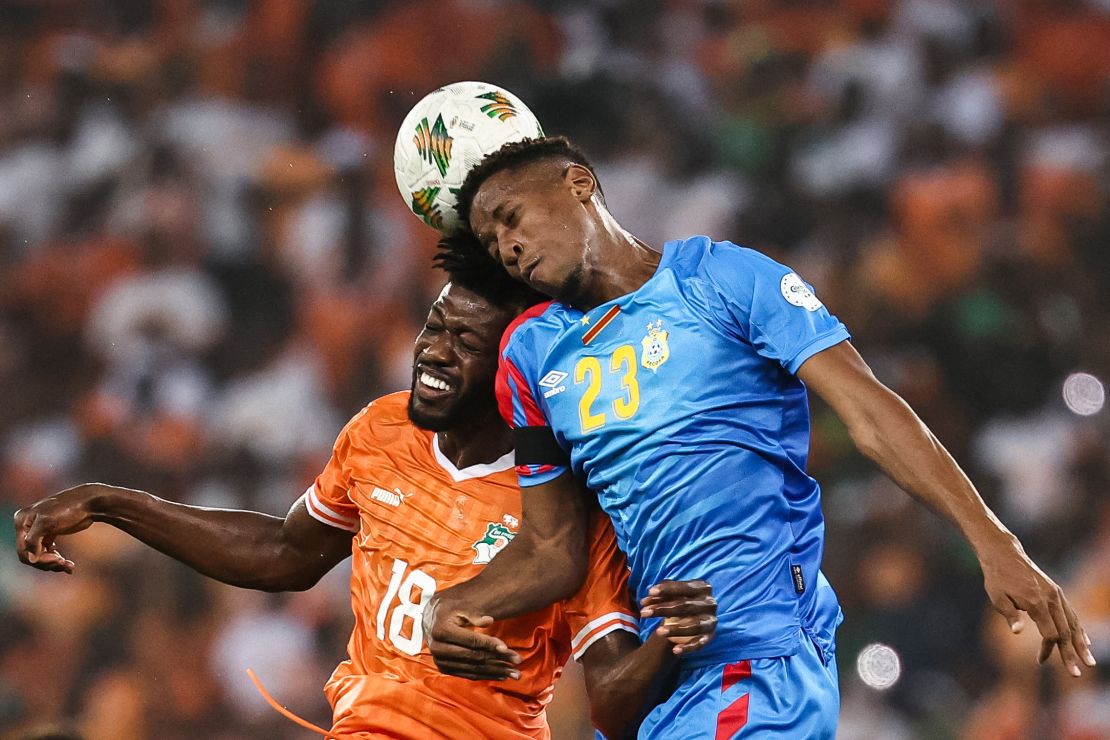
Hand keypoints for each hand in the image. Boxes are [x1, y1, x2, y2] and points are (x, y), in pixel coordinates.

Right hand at [14, 484, 102, 572]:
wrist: (90, 502)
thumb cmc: (69, 509)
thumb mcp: (47, 522)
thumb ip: (34, 540)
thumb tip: (31, 559)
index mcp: (22, 521)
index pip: (23, 550)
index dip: (38, 559)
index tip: (57, 560)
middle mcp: (27, 526)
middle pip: (31, 555)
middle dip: (47, 562)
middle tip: (64, 564)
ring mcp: (39, 531)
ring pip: (40, 556)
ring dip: (54, 564)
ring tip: (69, 566)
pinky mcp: (50, 534)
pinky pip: (48, 552)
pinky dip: (58, 560)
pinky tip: (69, 566)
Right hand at [422, 595, 521, 680]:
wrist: (430, 620)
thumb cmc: (449, 610)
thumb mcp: (460, 606)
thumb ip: (474, 614)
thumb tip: (489, 621)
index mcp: (441, 630)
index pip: (471, 641)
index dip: (490, 644)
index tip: (506, 648)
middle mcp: (439, 648)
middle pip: (475, 657)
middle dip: (498, 660)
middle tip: (517, 662)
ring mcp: (441, 660)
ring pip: (473, 668)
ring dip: (495, 671)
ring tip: (514, 673)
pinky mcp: (444, 668)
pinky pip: (467, 674)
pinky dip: (485, 675)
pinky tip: (500, 675)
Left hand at [639, 579, 717, 655]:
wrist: (695, 617)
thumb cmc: (680, 601)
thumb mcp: (673, 594)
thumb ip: (662, 593)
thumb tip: (649, 595)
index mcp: (703, 588)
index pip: (684, 588)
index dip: (667, 589)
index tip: (650, 592)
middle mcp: (710, 603)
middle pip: (686, 606)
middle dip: (663, 609)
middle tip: (644, 613)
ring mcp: (711, 621)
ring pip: (694, 625)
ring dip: (676, 629)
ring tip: (658, 632)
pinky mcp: (710, 636)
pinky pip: (700, 643)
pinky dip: (689, 648)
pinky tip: (675, 650)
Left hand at [980, 536, 1094, 675]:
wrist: (1004, 553)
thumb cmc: (997, 577)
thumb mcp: (996, 596)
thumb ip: (1010, 615)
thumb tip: (1016, 632)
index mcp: (1036, 602)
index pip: (1050, 633)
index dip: (1047, 649)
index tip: (1040, 661)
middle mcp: (1051, 598)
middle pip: (1066, 631)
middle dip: (1071, 653)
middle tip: (1076, 674)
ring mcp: (1056, 594)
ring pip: (1073, 622)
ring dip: (1081, 643)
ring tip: (1089, 661)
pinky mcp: (1056, 591)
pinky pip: (1071, 612)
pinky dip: (1079, 627)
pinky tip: (1085, 640)